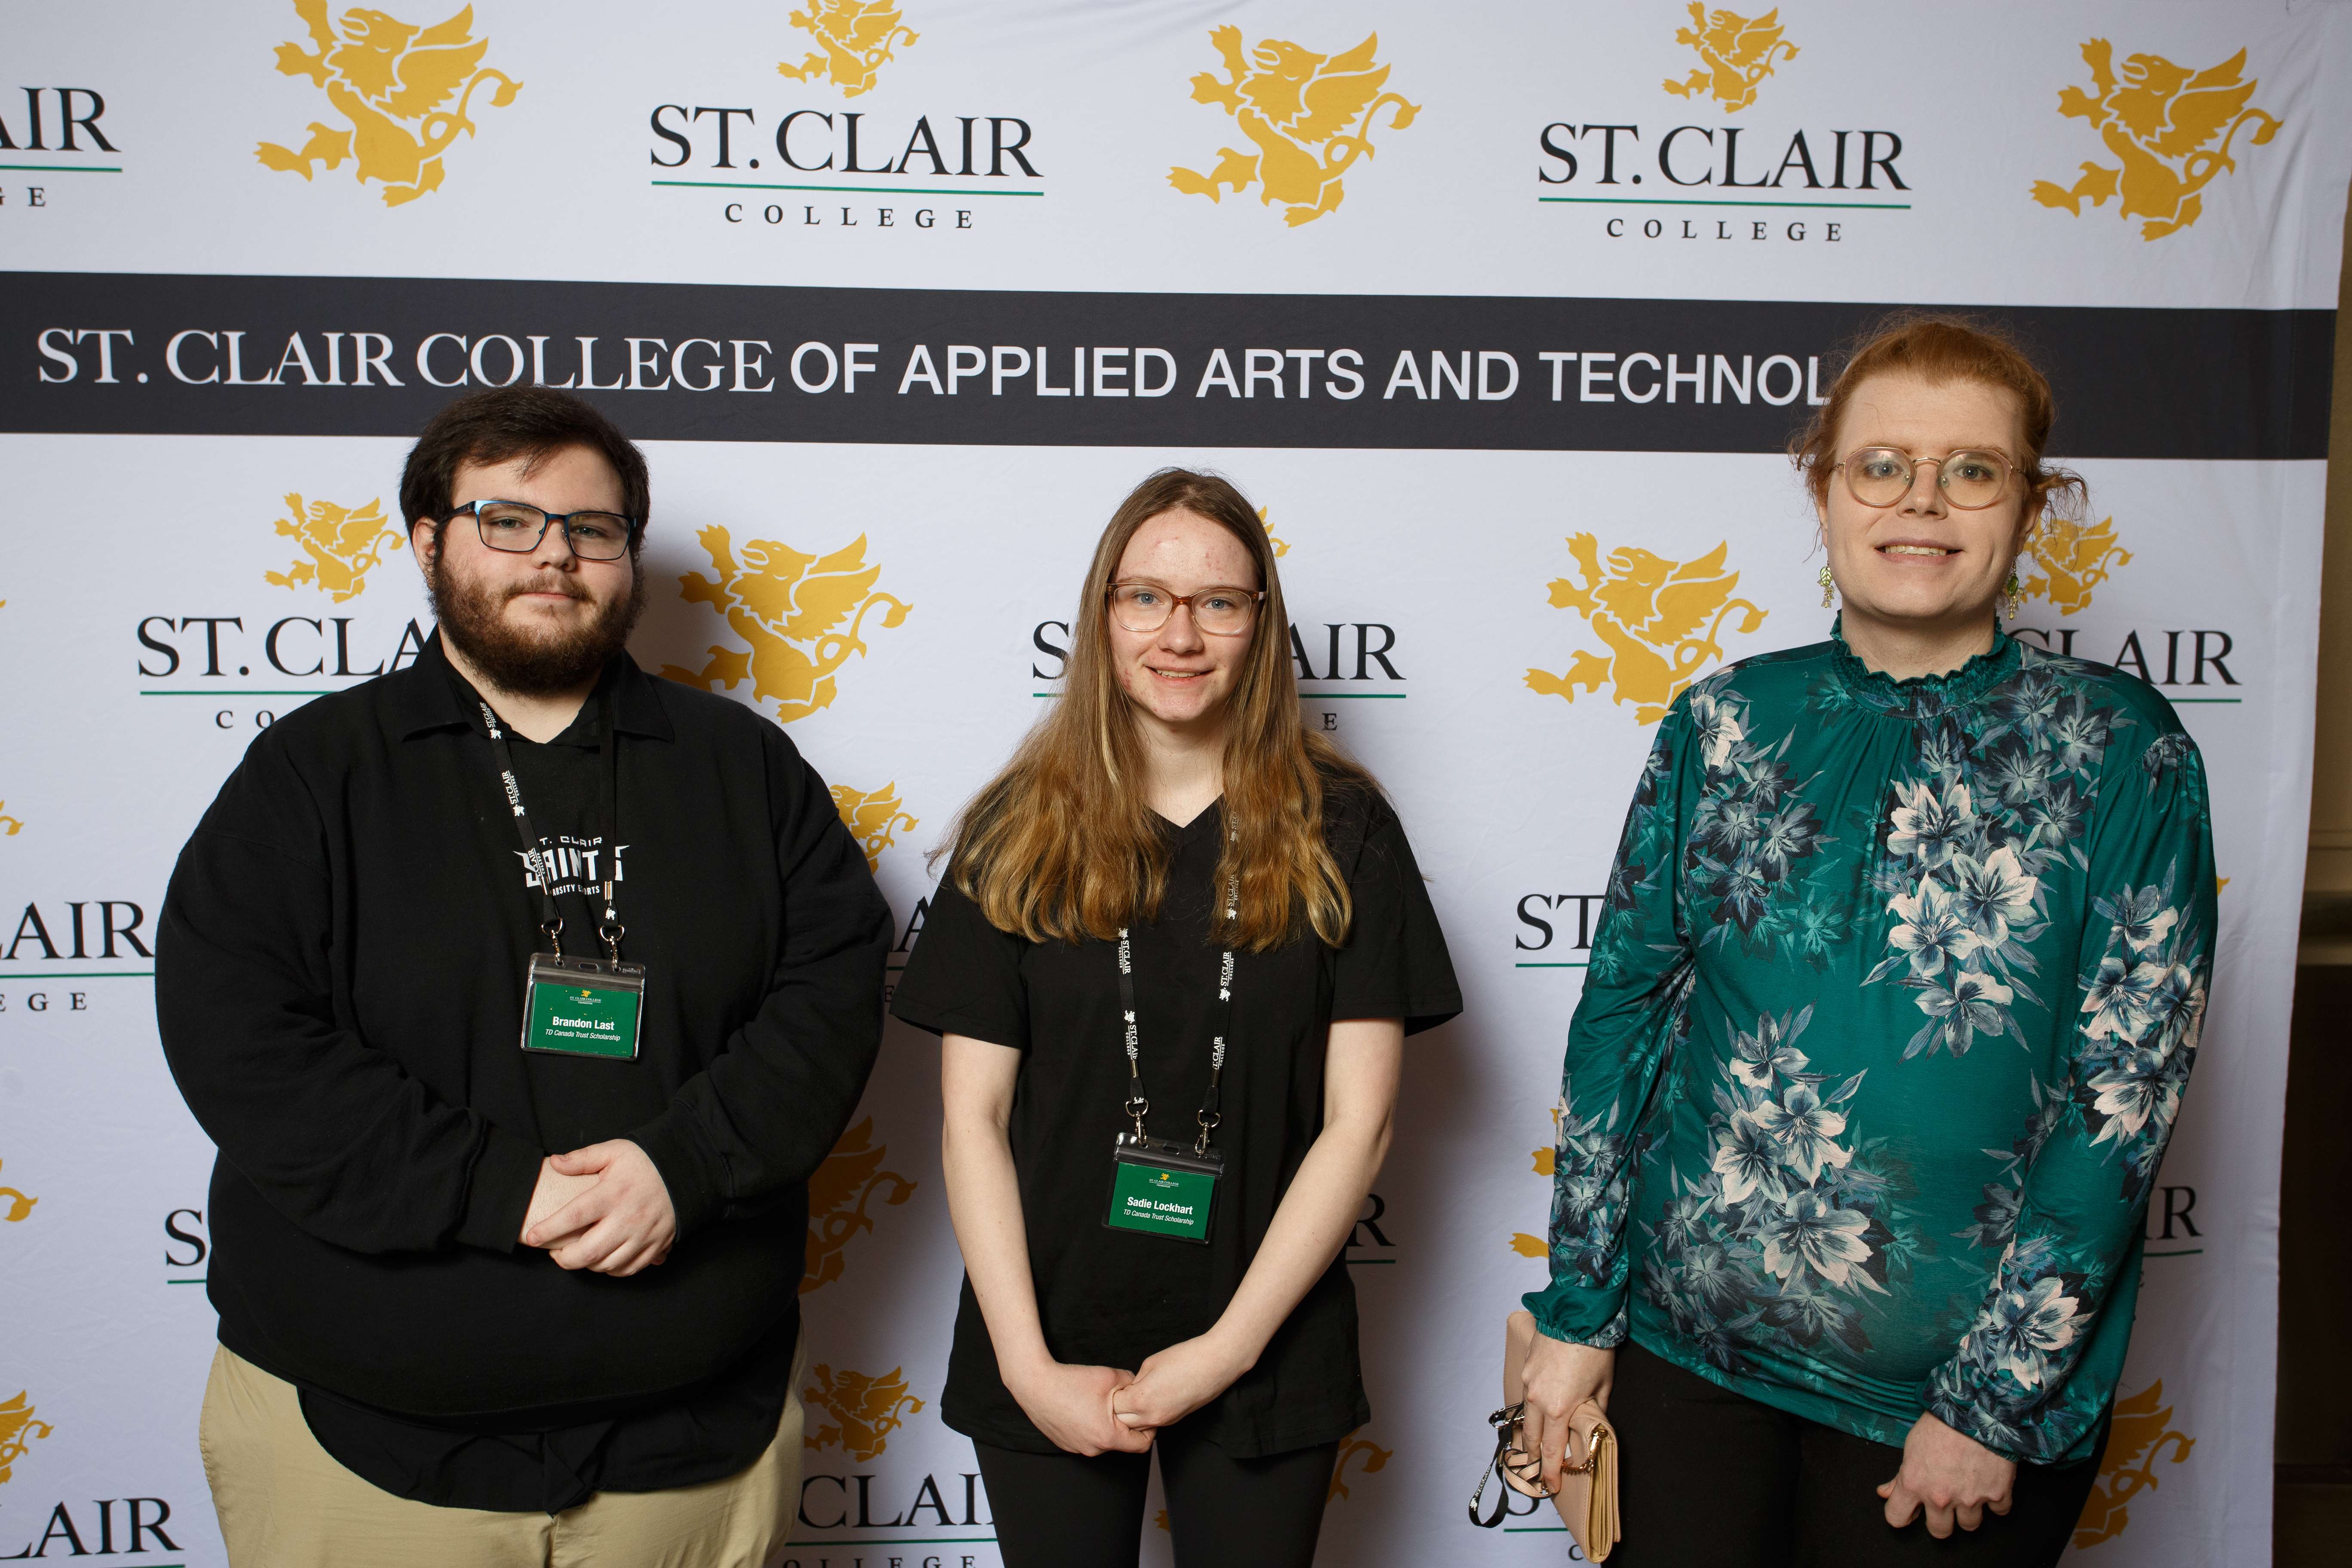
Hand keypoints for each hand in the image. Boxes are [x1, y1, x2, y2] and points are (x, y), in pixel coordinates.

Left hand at [521, 1140, 676, 1276]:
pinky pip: (629, 1269)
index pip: (573, 1217)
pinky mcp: (656, 1245)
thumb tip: (554, 1163)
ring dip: (587, 1265)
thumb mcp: (614, 1151)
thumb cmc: (646, 1161)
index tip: (532, 1237)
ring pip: (607, 1265)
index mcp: (613, 1194)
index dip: (549, 1230)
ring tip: (578, 1254)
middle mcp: (627, 1219)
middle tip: (555, 1252)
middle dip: (564, 1258)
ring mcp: (644, 1235)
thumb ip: (583, 1158)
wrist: (687, 1170)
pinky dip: (611, 1270)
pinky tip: (603, 1260)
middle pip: (588, 1252)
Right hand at [1003, 1357, 1151, 1455]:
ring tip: (1098, 1403)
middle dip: (1125, 1424)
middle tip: (1120, 1403)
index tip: (1145, 1414)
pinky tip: (1083, 1407)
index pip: (1143, 1445)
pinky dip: (1090, 1426)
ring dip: (1106, 1425)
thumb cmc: (1071, 1381)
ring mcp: (1077, 1448)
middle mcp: (1093, 1449)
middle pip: (1122, 1442)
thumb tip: (1141, 1389)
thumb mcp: (1111, 1376)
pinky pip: (1086, 1438)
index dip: (1149, 1429)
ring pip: (1103, 1440)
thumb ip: (1132, 1384)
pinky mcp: (1065, 1444)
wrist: (1035, 1384)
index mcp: (1108, 1437)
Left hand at [1112, 1333, 1251, 1432]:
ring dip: (1133, 1414)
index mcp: (1142, 1399)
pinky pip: (1154, 1423)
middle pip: (1123, 1422)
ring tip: (1139, 1395)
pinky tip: (1154, 1398)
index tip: (1119, 1384)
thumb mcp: (1150, 1364)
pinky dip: (1148, 1415)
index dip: (1115, 1393)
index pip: (1114, 1406)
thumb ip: (1136, 1381)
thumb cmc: (1185, 1358)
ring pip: (1138, 1427)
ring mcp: (1166, 1421)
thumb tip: (1131, 1390)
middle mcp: (1152, 1416)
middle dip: (1120, 1408)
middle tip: (1126, 1391)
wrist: (1216, 1364)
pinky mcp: (1175, 1420)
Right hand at [1519, 1326, 1614, 1494]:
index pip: (1553, 1451)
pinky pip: (1527, 1394)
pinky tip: (1540, 1409)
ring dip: (1533, 1433)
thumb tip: (1591, 1425)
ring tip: (1538, 1447)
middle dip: (1536, 1458)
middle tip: (1540, 1473)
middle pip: (1533, 1438)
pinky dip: (1533, 1407)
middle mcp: (1538, 1399)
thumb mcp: (1603, 1386)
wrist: (1576, 1314)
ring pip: (1528, 1416)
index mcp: (1559, 1409)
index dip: (1551, 1472)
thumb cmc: (1595, 1350)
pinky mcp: (1526, 1367)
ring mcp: (1528, 1382)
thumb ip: (1595, 1411)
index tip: (1550, 1487)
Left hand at [1879, 1412, 2014, 1535]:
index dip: (1902, 1514)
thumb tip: (1885, 1493)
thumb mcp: (1911, 1446)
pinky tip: (1989, 1485)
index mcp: (1914, 1484)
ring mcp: (1971, 1499)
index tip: (1909, 1509)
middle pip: (1939, 1532)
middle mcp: (1941, 1498)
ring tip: (1967, 1491)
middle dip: (1940, 1520)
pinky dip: (1996, 1502)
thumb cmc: (1941, 1423)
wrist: (1977, 1409)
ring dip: (1968, 1513)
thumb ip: (1899, 1477)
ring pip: (1969, 1526)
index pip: (1897, 1518)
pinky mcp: (1997, 1495)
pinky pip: (1998, 1512)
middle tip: (1944, 1502)